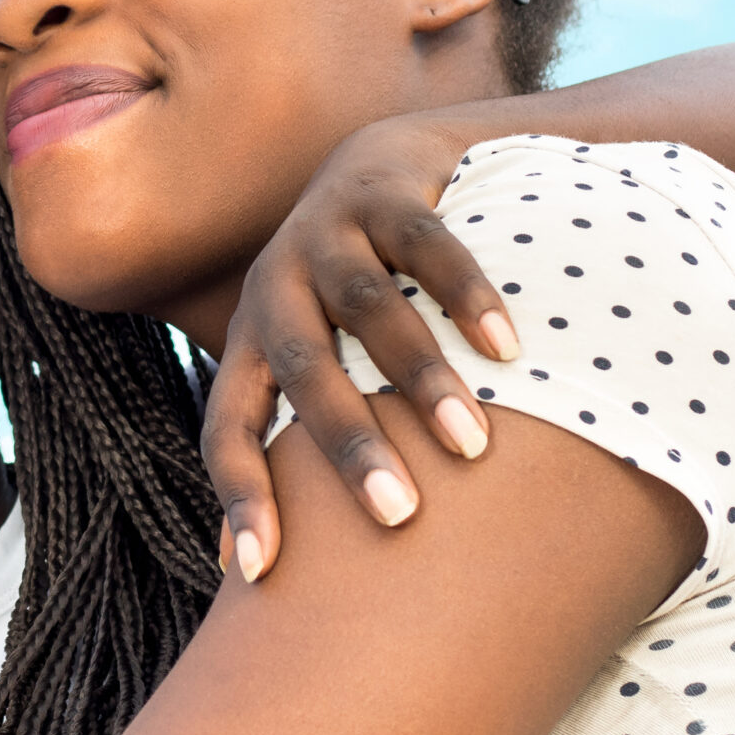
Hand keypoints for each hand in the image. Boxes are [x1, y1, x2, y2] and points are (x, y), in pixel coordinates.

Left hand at [200, 113, 523, 579]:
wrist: (378, 162)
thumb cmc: (344, 299)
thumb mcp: (314, 359)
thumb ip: (301, 441)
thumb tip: (271, 570)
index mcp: (250, 341)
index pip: (225, 424)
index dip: (237, 495)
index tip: (260, 573)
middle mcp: (275, 286)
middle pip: (301, 369)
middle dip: (346, 444)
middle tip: (398, 516)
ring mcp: (326, 234)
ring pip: (365, 307)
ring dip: (416, 377)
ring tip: (470, 444)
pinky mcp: (384, 192)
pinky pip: (426, 244)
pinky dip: (465, 295)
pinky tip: (509, 347)